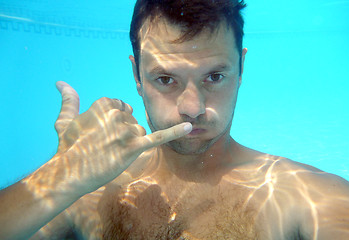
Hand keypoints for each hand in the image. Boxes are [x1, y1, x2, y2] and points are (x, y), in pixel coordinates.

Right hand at [52, 81, 191, 195]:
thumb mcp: (66, 120)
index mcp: (104, 104)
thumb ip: (69, 100)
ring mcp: (126, 131)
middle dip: (124, 132)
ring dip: (131, 142)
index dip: (116, 121)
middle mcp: (117, 115)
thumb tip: (60, 82)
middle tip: (107, 144)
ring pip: (140, 132)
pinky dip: (173, 132)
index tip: (106, 132)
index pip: (122, 107)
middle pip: (132, 120)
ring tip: (113, 151)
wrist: (70, 172)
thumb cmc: (68, 146)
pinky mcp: (134, 148)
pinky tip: (188, 127)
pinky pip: (157, 138)